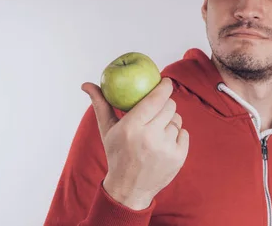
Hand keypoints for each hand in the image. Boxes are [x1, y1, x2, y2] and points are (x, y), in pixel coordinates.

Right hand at [81, 77, 188, 209]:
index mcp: (132, 127)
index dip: (164, 86)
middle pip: (170, 106)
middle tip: (160, 107)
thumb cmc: (117, 154)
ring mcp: (166, 148)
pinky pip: (184, 133)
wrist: (129, 189)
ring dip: (169, 121)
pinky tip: (164, 142)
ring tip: (157, 130)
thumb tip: (87, 84)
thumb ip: (100, 104)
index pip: (155, 98)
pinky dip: (177, 135)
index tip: (166, 81)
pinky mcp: (179, 157)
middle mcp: (150, 136)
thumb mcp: (107, 130)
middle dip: (166, 103)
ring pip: (177, 120)